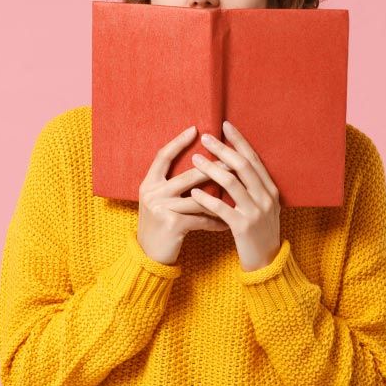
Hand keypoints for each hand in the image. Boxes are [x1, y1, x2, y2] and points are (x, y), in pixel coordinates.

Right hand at [137, 125, 230, 265]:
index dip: (178, 142)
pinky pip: (201, 219)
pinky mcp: (172, 224)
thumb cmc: (159, 225)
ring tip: (238, 193)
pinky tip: (228, 223)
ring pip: (199, 198)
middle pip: (188, 175)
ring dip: (221, 198)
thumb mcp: (159, 201)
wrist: (147, 256)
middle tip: (232, 161)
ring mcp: (161, 208)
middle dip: (213, 168)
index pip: (163, 156)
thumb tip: (200, 164)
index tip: (195, 129)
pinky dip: (216, 221)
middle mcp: (152, 193)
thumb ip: (171, 184)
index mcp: (149, 183)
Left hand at [189, 120, 281, 271]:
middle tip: (206, 137)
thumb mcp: (263, 206)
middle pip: (243, 166)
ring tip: (195, 159)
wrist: (267, 264)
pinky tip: (194, 192)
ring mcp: (256, 212)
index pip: (254, 159)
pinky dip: (207, 199)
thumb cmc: (258, 232)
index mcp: (271, 189)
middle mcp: (266, 197)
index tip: (225, 125)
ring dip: (212, 169)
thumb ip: (252, 187)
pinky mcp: (244, 227)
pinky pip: (222, 209)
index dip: (240, 141)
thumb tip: (234, 162)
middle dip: (224, 149)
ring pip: (232, 184)